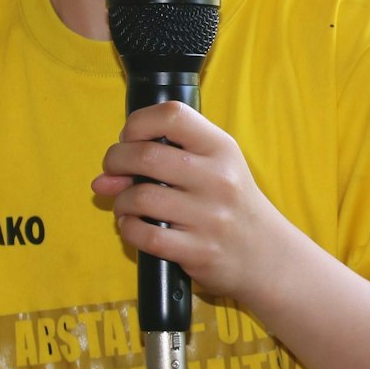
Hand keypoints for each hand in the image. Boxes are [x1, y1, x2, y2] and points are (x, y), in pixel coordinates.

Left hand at [93, 101, 272, 301]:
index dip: (138, 123)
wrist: (266, 254)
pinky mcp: (199, 250)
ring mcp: (210, 216)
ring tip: (127, 205)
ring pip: (140, 197)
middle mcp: (218, 178)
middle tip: (115, 172)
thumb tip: (102, 178)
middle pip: (145, 155)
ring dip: (121, 201)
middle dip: (115, 161)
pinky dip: (129, 230)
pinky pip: (145, 235)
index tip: (130, 139)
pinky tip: (135, 227)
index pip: (172, 115)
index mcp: (221, 149)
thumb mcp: (214, 168)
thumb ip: (164, 159)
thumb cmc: (231, 204)